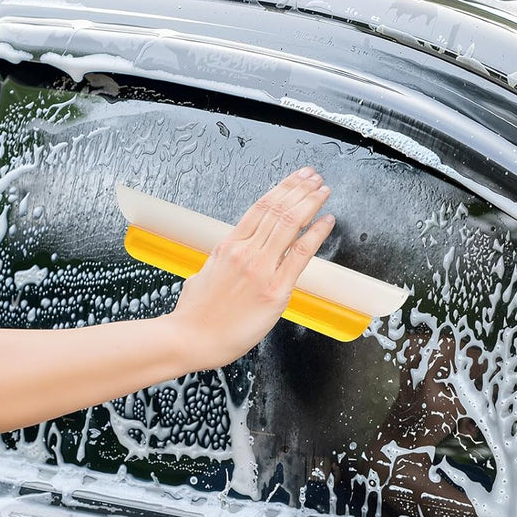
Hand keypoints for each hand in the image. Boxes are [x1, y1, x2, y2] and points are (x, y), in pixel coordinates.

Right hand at [169, 168, 334, 368]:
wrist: (190, 339)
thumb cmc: (194, 315)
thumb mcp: (203, 275)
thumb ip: (220, 263)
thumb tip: (227, 259)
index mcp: (228, 247)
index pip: (260, 208)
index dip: (282, 189)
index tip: (296, 179)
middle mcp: (245, 252)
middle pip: (278, 210)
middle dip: (300, 189)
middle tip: (314, 177)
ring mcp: (260, 269)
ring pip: (290, 224)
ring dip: (310, 203)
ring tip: (323, 190)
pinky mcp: (275, 290)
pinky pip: (300, 254)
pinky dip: (316, 234)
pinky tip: (326, 222)